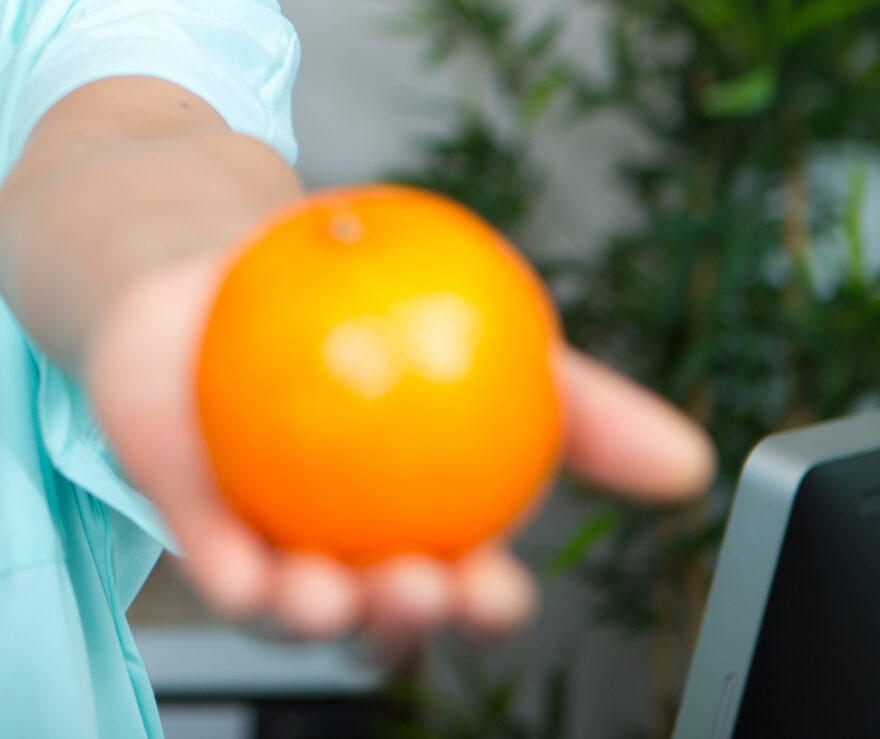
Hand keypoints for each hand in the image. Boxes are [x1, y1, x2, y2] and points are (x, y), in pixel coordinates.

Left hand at [83, 254, 715, 643]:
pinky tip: (240, 566)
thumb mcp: (492, 344)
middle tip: (415, 588)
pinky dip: (224, 565)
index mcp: (425, 524)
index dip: (484, 607)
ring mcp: (265, 534)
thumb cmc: (377, 310)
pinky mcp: (189, 510)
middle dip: (403, 624)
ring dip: (311, 616)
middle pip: (380, 614)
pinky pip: (206, 547)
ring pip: (290, 602)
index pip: (466, 586)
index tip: (497, 588)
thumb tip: (689, 465)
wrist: (241, 255)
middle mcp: (347, 547)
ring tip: (326, 594)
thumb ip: (584, 409)